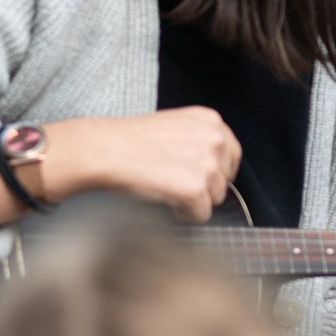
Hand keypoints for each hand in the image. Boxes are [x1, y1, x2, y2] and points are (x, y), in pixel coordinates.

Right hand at [0, 108, 240, 223]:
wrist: (103, 149)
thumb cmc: (130, 141)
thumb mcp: (174, 127)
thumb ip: (198, 141)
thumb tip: (213, 167)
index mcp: (210, 120)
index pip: (232, 155)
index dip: (215, 172)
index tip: (198, 178)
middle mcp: (214, 138)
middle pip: (226, 179)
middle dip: (204, 187)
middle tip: (174, 183)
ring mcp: (207, 163)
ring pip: (215, 199)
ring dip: (194, 201)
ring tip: (166, 188)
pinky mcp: (195, 188)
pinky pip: (201, 214)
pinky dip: (184, 214)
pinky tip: (165, 200)